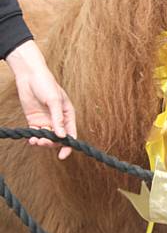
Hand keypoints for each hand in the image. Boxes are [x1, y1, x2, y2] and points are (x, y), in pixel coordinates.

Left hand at [6, 40, 76, 159]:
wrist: (30, 76)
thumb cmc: (46, 84)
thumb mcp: (54, 101)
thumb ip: (58, 119)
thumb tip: (62, 136)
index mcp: (68, 114)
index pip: (71, 133)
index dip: (68, 146)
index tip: (63, 155)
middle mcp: (58, 119)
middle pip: (58, 138)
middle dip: (51, 143)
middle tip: (43, 142)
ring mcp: (46, 120)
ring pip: (47, 137)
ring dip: (42, 142)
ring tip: (36, 141)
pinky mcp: (35, 120)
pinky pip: (36, 133)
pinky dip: (34, 138)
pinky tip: (31, 139)